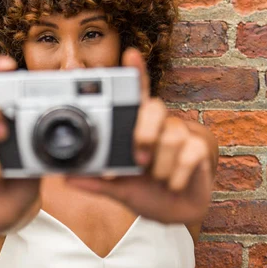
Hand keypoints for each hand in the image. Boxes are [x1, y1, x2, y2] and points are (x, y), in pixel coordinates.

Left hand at [66, 48, 216, 224]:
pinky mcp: (199, 148)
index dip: (135, 71)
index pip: (136, 93)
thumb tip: (67, 177)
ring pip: (171, 138)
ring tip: (156, 178)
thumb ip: (95, 181)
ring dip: (160, 167)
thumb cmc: (145, 191)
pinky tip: (172, 183)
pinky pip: (188, 154)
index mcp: (136, 126)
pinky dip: (177, 176)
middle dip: (145, 136)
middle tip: (138, 163)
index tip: (130, 54)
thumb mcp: (116, 188)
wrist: (174, 213)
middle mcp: (159, 124)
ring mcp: (181, 134)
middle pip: (154, 108)